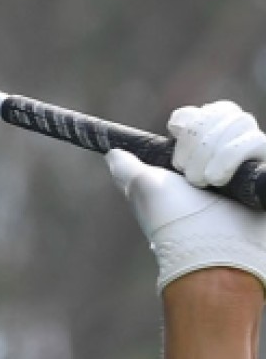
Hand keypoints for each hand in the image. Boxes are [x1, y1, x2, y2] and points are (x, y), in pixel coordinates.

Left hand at [107, 101, 265, 292]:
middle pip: (226, 112)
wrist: (204, 252)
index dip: (191, 118)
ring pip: (242, 123)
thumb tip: (113, 152)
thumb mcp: (141, 188)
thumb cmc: (173, 222)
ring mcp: (251, 166)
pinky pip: (260, 143)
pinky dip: (234, 154)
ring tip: (205, 182)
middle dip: (199, 137)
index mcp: (200, 155)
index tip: (174, 130)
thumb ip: (127, 167)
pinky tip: (220, 179)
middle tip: (188, 172)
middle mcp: (228, 157)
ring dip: (214, 150)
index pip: (207, 114)